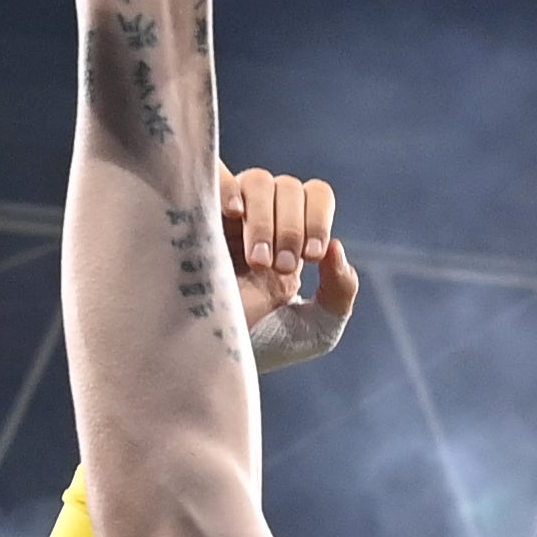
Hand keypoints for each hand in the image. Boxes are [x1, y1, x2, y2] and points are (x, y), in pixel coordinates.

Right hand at [225, 164, 359, 372]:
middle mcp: (262, 220)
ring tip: (256, 261)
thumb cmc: (261, 347)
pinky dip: (228, 186)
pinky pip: (215, 175)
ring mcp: (227, 217)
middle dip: (292, 227)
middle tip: (281, 267)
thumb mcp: (317, 329)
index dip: (317, 217)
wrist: (211, 361)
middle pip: (288, 187)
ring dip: (264, 218)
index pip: (316, 194)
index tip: (310, 257)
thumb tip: (336, 246)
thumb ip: (340, 291)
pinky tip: (233, 214)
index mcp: (293, 238)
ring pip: (258, 181)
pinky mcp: (195, 217)